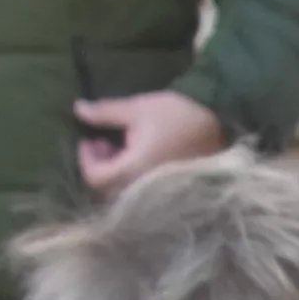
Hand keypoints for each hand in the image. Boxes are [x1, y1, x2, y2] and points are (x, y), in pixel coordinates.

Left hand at [75, 88, 230, 194]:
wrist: (220, 122)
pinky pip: (141, 190)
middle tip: (104, 143)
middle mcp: (142, 186)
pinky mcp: (169, 188)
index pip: (94, 177)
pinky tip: (140, 157)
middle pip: (107, 189)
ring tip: (122, 149)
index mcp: (132, 169)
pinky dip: (132, 176)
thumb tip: (78, 109)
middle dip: (99, 166)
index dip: (86, 158)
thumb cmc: (175, 114)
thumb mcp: (136, 108)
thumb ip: (104, 112)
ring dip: (115, 172)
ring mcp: (157, 190)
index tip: (90, 139)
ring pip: (123, 191)